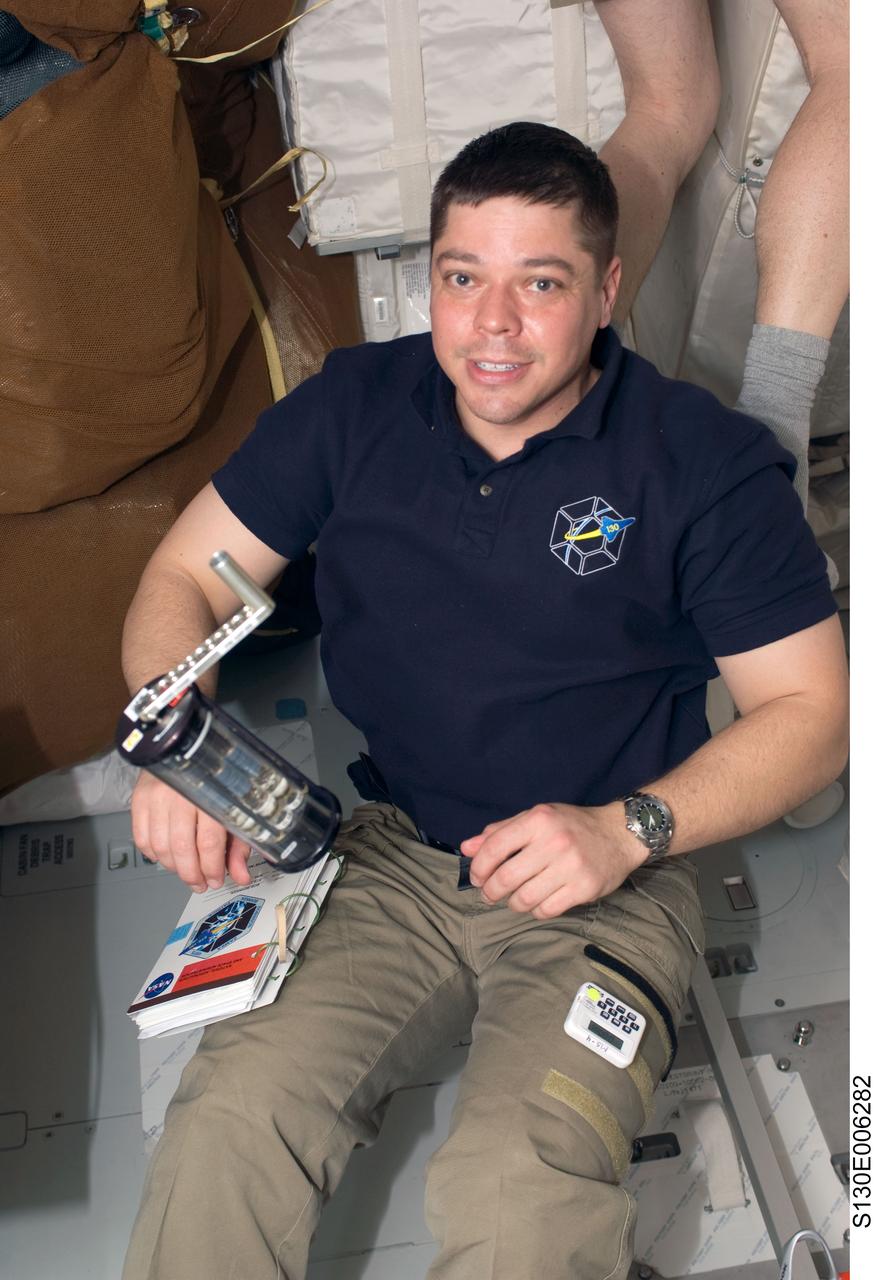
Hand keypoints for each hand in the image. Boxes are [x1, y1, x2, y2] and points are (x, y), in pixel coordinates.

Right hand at [131, 772, 252, 892]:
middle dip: (192, 874)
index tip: (216, 879)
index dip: (211, 868)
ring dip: (173, 867)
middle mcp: (181, 794)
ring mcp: (157, 796)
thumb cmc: (215, 777)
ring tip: (186, 871)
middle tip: (200, 883)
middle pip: (181, 848)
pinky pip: (141, 838)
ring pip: (160, 847)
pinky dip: (153, 854)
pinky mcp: (140, 798)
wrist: (188, 747)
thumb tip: (241, 875)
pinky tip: (166, 856)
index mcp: (211, 793)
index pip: (208, 842)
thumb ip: (238, 844)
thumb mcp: (235, 807)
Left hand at [460, 801, 645, 918]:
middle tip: (489, 895)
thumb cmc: (572, 826)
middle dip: (491, 891)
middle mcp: (554, 841)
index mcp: (539, 820)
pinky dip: (535, 911)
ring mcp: (571, 866)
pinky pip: (546, 910)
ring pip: (524, 898)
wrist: (619, 834)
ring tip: (514, 898)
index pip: (494, 846)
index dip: (479, 867)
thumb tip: (467, 848)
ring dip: (512, 903)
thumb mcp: (536, 819)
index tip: (477, 877)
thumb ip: (500, 832)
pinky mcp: (584, 888)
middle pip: (506, 877)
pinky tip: (537, 902)